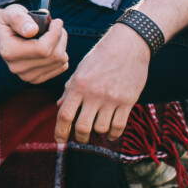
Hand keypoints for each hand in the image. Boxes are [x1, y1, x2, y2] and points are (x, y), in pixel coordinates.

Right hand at [0, 4, 68, 83]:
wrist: (2, 37)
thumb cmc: (9, 22)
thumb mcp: (11, 13)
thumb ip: (19, 19)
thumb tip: (32, 30)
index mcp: (9, 51)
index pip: (43, 48)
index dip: (55, 33)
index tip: (57, 21)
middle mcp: (17, 68)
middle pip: (54, 56)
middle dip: (61, 38)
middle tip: (57, 26)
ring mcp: (26, 76)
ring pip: (60, 62)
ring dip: (62, 45)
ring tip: (53, 35)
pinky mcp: (36, 79)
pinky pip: (61, 67)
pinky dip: (62, 55)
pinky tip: (53, 46)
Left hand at [55, 25, 149, 143]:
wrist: (127, 46)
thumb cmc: (100, 57)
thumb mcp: (80, 70)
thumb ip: (69, 89)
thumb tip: (60, 106)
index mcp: (78, 85)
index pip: (64, 114)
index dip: (60, 131)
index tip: (59, 140)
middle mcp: (93, 94)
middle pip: (82, 127)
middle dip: (79, 137)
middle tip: (80, 138)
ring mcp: (111, 99)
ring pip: (100, 129)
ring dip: (97, 134)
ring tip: (96, 130)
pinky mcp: (128, 101)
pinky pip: (119, 126)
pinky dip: (113, 134)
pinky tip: (110, 133)